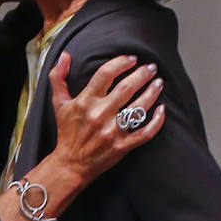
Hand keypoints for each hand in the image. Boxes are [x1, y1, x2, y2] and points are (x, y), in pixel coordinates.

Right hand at [51, 53, 164, 182]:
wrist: (70, 164)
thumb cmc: (67, 132)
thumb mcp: (59, 104)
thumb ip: (58, 78)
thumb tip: (65, 55)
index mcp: (85, 102)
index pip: (106, 74)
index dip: (121, 63)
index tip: (132, 59)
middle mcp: (100, 115)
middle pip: (127, 88)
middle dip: (142, 74)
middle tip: (152, 68)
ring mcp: (112, 131)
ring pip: (139, 108)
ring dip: (152, 92)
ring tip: (158, 83)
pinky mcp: (122, 146)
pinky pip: (145, 133)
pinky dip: (156, 121)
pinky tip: (161, 110)